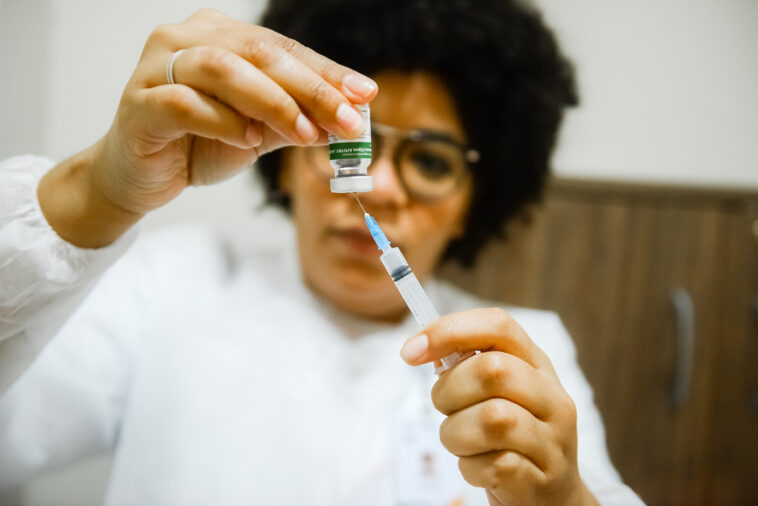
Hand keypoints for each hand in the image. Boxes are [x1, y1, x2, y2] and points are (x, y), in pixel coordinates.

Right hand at [38, 8, 375, 246]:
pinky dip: (225, 122)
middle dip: (312, 89)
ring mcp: (157, 66)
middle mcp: (186, 38)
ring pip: (224, 70)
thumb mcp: (257, 131)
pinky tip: (251, 140)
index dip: (327, 72)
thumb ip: (295, 120)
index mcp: (219, 35)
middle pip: (260, 53)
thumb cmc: (197, 144)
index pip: (283, 48)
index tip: (366, 96)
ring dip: (274, 103)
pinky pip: (186, 104)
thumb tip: (349, 120)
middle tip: (349, 121)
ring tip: (306, 134)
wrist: (138, 175)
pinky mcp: (139, 102)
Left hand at [399, 308, 597, 505]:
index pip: (498, 325)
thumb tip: (420, 347)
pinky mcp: (541, 480)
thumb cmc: (512, 437)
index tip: (411, 351)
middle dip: (449, 391)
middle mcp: (552, 398)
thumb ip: (466, 366)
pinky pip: (495, 465)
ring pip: (493, 418)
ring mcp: (552, 441)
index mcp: (537, 365)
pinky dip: (471, 467)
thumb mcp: (498, 393)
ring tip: (461, 441)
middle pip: (493, 370)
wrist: (553, 495)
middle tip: (446, 410)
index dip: (449, 330)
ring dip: (457, 432)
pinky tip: (477, 466)